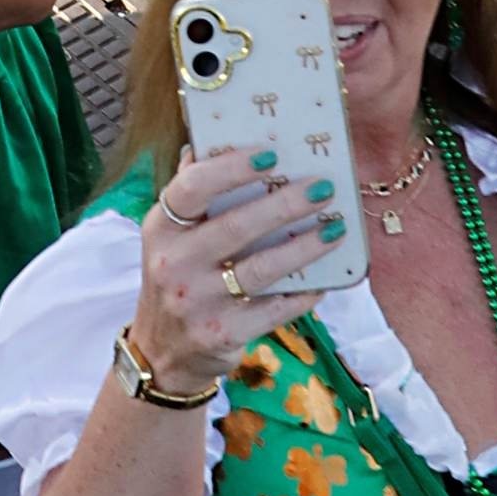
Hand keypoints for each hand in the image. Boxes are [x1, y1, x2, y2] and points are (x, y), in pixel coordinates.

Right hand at [133, 143, 333, 389]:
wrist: (162, 353)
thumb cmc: (176, 279)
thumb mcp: (170, 238)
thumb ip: (191, 194)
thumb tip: (211, 142)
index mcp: (160, 228)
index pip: (193, 187)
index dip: (232, 168)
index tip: (272, 153)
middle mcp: (174, 263)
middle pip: (236, 226)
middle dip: (285, 204)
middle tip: (322, 188)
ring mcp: (196, 302)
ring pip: (261, 268)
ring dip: (305, 247)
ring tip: (335, 228)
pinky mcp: (222, 334)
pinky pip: (274, 309)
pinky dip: (303, 292)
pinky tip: (325, 279)